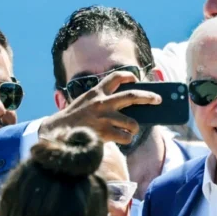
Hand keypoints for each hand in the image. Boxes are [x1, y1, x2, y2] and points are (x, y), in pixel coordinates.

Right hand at [40, 71, 160, 143]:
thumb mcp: (85, 103)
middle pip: (132, 96)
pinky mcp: (105, 133)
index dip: (129, 76)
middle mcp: (102, 103)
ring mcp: (104, 118)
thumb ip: (101, 100)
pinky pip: (125, 137)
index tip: (136, 78)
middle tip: (158, 99)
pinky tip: (121, 139)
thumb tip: (125, 104)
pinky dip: (126, 139)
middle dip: (148, 97)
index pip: (115, 77)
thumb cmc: (74, 119)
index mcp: (96, 92)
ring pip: (132, 122)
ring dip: (135, 128)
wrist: (58, 133)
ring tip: (131, 130)